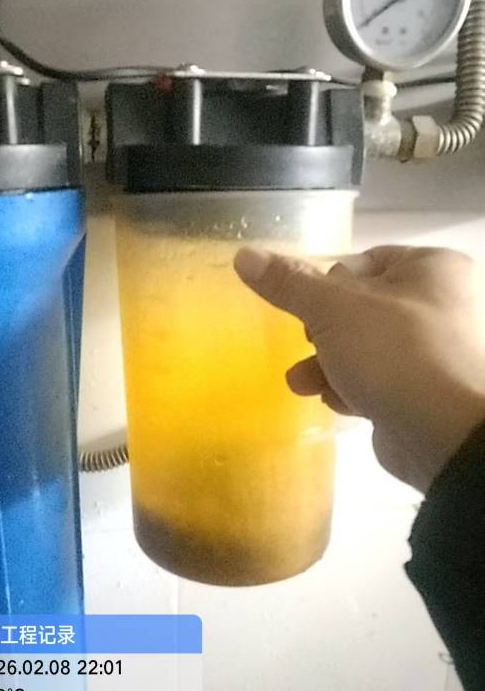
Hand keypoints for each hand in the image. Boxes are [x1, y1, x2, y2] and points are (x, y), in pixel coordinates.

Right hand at [234, 245, 484, 492]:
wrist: (446, 435)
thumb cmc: (394, 352)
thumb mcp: (332, 309)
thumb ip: (288, 283)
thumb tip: (244, 255)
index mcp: (430, 269)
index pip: (363, 261)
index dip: (329, 284)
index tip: (310, 308)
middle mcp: (439, 305)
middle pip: (359, 307)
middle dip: (322, 332)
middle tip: (310, 343)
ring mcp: (433, 353)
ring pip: (363, 348)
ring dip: (327, 365)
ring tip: (303, 383)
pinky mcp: (423, 394)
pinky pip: (377, 380)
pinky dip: (351, 389)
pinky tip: (335, 402)